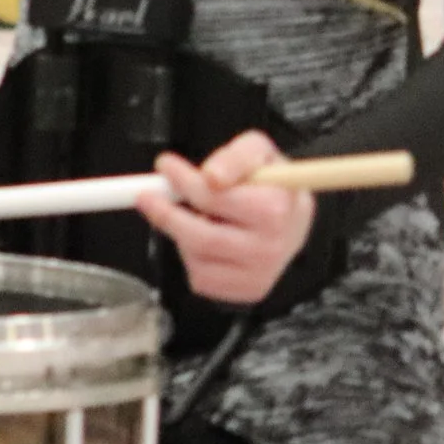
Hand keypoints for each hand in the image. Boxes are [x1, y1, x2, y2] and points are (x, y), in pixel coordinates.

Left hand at [138, 130, 316, 306]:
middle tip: (148, 197)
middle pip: (199, 236)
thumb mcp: (260, 152)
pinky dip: (193, 257)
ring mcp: (258, 274)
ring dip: (183, 234)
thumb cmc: (273, 184)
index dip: (183, 182)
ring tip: (197, 216)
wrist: (295, 221)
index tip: (164, 166)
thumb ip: (236, 156)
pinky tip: (207, 240)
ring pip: (195, 257)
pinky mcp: (247, 291)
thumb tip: (211, 176)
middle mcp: (269, 248)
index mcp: (275, 210)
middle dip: (166, 214)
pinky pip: (201, 278)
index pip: (214, 198)